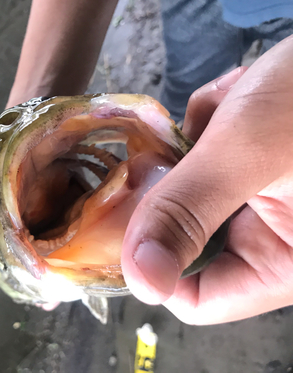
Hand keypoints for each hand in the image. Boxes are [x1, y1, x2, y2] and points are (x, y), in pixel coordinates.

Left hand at [121, 34, 292, 324]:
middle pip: (182, 240)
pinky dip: (205, 127)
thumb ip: (189, 211)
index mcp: (283, 262)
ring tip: (222, 114)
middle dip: (170, 190)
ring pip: (186, 192)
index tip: (123, 218)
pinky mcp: (249, 168)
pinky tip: (231, 100)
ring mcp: (257, 202)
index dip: (152, 265)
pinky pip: (202, 159)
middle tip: (165, 154)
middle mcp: (269, 240)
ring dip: (191, 149)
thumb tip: (141, 281)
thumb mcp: (247, 152)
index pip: (197, 300)